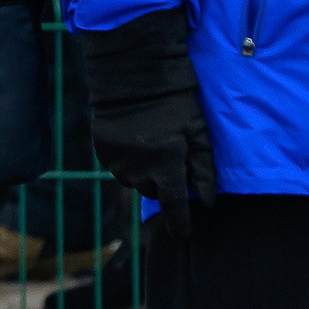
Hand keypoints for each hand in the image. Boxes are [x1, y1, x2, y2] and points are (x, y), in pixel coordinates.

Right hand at [78, 9, 218, 237]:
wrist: (130, 73)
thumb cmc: (173, 101)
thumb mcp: (197, 132)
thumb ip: (203, 169)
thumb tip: (208, 201)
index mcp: (165, 165)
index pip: (174, 206)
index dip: (180, 224)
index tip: (183, 235)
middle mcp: (137, 167)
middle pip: (152, 191)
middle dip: (162, 184)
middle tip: (169, 162)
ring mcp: (116, 159)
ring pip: (132, 180)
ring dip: (142, 173)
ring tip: (150, 147)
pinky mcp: (100, 147)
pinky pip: (116, 166)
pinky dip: (127, 160)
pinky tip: (133, 140)